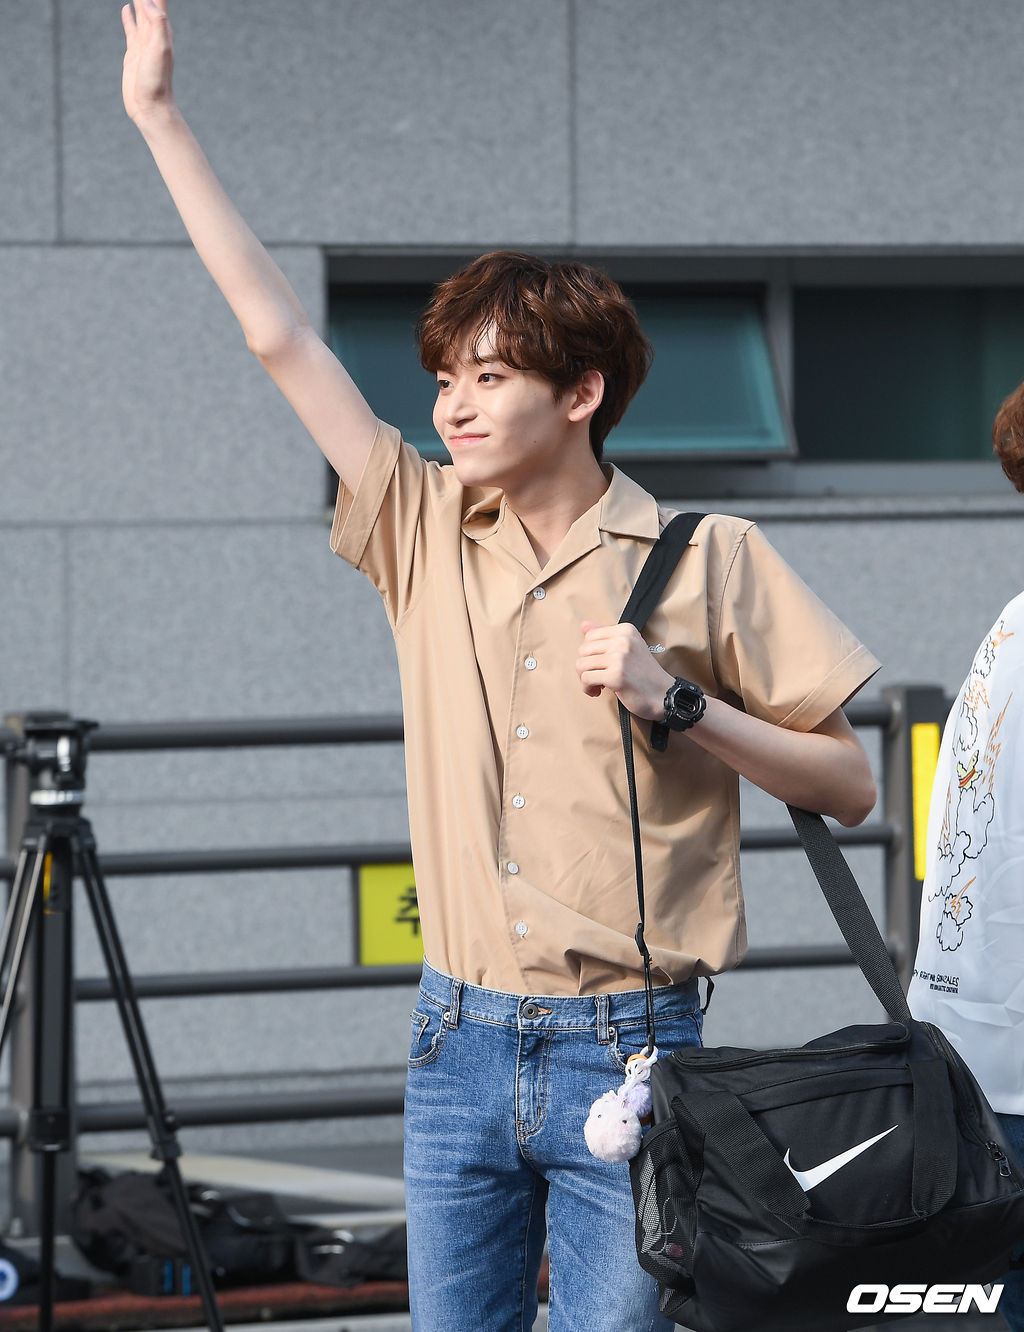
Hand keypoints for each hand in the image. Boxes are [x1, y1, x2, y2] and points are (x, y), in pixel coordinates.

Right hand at [121, 0, 174, 124]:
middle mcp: (155, 32)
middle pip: (148, 0)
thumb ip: (158, 25)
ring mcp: (144, 41)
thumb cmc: (156, 83)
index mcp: (162, 29)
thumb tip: (151, 2)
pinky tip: (126, 8)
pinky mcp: (134, 51)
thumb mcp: (160, 51)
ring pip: (139, 10)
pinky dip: (129, 16)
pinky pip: (131, 27)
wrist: (151, 108)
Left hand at [575, 621, 672, 718]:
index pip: (590, 636)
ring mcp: (620, 657)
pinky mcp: (616, 675)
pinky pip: (586, 678)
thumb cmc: (644, 674)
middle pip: (583, 650)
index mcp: (626, 630)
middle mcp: (623, 640)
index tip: (599, 664)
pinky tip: (597, 691)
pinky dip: (587, 688)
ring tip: (597, 685)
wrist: (664, 694)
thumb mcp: (628, 647)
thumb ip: (606, 635)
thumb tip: (583, 625)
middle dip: (585, 666)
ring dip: (585, 678)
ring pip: (581, 664)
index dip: (590, 653)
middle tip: (596, 676)